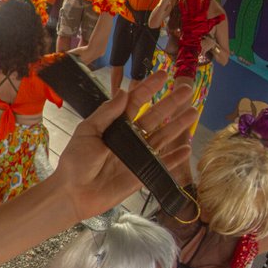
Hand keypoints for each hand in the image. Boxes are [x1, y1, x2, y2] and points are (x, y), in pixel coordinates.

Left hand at [46, 75, 196, 221]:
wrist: (73, 192)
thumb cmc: (76, 161)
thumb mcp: (87, 132)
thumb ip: (106, 113)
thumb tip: (124, 92)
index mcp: (114, 125)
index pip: (135, 102)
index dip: (149, 88)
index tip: (163, 75)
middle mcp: (129, 138)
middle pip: (154, 117)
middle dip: (170, 103)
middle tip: (187, 89)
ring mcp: (138, 155)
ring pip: (162, 137)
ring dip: (178, 125)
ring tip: (193, 112)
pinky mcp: (143, 174)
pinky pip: (162, 164)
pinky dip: (175, 158)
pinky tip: (187, 148)